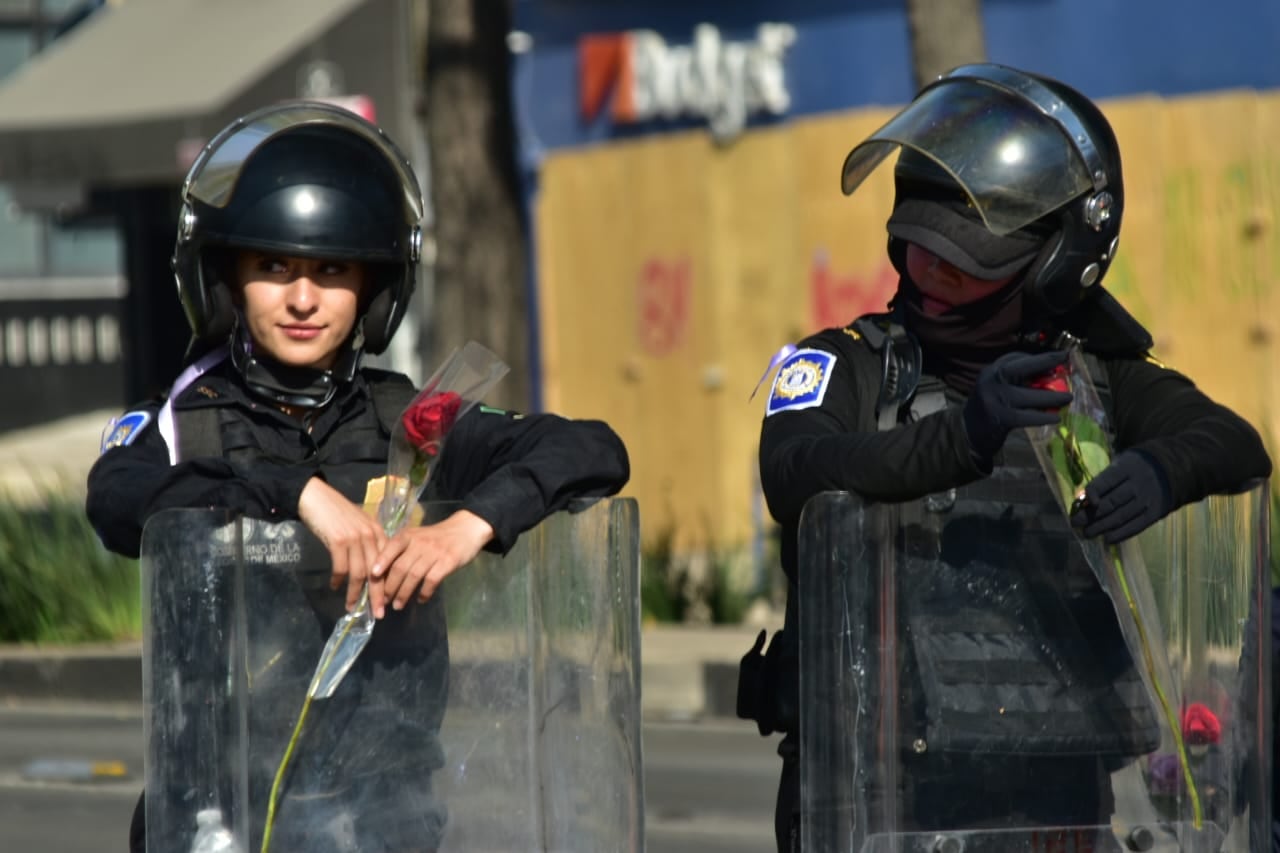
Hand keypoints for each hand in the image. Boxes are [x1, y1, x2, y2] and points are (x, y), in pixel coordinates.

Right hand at [297, 477, 386, 610]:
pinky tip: (335, 587)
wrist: (316, 497)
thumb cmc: (337, 512)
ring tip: (351, 607)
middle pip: (377, 572)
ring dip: (355, 593)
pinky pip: (341, 567)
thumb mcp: (359, 525)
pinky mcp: (338, 541)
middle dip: (377, 596)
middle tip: (377, 614)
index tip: (387, 601)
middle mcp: (370, 536)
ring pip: (359, 573)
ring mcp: (355, 538)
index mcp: (378, 532)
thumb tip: (372, 568)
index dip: (388, 584)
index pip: (389, 563)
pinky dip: (338, 580)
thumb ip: (368, 543)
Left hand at [369, 509, 494, 616]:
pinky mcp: (448, 562)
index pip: (392, 547)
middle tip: (384, 600)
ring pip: (414, 576)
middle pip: (400, 567)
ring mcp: (434, 552)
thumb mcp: (417, 536)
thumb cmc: (436, 536)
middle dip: (390, 586)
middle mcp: (420, 543)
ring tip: (398, 605)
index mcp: (409, 535)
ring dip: (404, 593)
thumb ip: (401, 550)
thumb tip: (382, 574)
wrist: (466, 529)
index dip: (382, 561)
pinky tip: (421, 599)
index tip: (373, 575)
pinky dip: (424, 592)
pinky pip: (432, 580)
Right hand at [963, 350, 1073, 466]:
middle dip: (1045, 361)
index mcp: (991, 371)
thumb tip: (1051, 374)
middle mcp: (991, 381)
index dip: (1039, 357)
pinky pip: (1027, 416)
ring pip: (1028, 395)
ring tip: (1068, 398)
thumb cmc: (990, 406)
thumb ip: (1018, 379)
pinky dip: (1043, 417)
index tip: (1059, 356)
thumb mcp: (998, 387)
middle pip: (1021, 368)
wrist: (967, 431)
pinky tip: (1055, 418)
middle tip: (1066, 361)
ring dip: (1051, 397)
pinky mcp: (1000, 418)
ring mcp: (995, 399)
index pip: (1015, 358)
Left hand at [1070, 450, 1172, 543]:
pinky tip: (1107, 539)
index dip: (1093, 493)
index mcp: (1126, 468)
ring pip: (1121, 516)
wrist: (1170, 471)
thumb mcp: (1119, 465)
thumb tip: (1081, 499)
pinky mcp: (1154, 513)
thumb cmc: (1133, 469)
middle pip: (1112, 502)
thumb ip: (1102, 481)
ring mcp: (1147, 500)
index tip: (1079, 505)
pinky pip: (1136, 526)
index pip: (1106, 481)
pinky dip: (1120, 534)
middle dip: (1091, 515)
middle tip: (1075, 523)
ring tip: (1087, 533)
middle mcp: (1137, 484)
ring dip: (1102, 527)